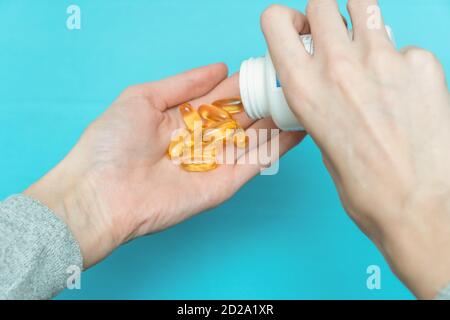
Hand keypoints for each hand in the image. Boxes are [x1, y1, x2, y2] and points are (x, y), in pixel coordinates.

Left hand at [25, 63, 304, 267]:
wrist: (100, 194)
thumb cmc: (111, 144)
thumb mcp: (142, 98)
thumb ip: (183, 84)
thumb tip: (219, 68)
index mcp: (182, 118)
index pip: (220, 96)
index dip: (243, 83)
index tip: (265, 68)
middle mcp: (201, 140)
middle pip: (240, 117)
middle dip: (264, 100)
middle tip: (289, 83)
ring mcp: (214, 162)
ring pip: (253, 139)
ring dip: (276, 121)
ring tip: (299, 101)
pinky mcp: (223, 185)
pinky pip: (255, 163)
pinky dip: (277, 148)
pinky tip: (296, 129)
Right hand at [261, 1, 449, 298]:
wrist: (418, 206)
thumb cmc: (366, 186)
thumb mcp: (321, 141)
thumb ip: (318, 103)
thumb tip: (325, 84)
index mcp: (304, 89)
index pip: (276, 21)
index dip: (284, 20)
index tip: (295, 29)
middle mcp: (339, 66)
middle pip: (322, 2)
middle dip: (323, 15)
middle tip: (331, 36)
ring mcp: (383, 60)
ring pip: (365, 6)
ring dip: (360, 21)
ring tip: (367, 50)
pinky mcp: (421, 64)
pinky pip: (404, 47)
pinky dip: (401, 61)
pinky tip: (404, 91)